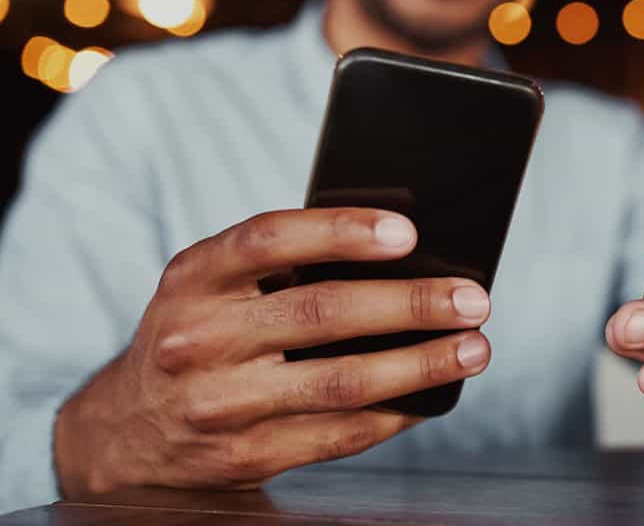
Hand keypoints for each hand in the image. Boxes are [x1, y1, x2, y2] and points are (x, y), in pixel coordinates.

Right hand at [54, 208, 492, 496]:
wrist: (127, 430)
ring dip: (420, 365)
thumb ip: (283, 265)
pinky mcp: (244, 456)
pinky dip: (395, 414)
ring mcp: (220, 404)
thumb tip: (404, 254)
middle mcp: (199, 339)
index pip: (269, 240)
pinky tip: (432, 397)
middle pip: (321, 314)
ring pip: (339, 383)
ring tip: (473, 349)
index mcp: (194, 278)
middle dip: (410, 305)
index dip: (340, 231)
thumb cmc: (200, 334)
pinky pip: (337, 435)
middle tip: (472, 299)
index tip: (407, 231)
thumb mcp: (213, 286)